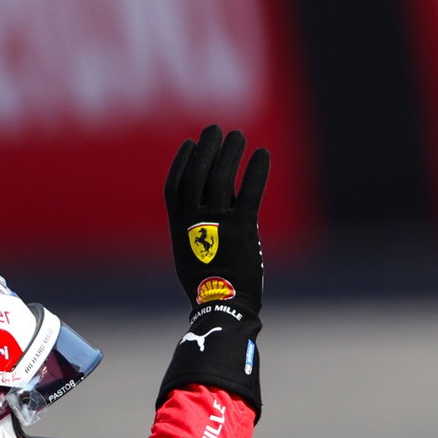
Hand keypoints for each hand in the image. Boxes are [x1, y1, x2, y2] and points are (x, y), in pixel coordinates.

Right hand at [157, 125, 267, 415]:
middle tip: (216, 129)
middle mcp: (195, 221)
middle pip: (197, 174)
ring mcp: (218, 223)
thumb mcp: (190, 257)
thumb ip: (197, 231)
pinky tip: (262, 153)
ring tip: (238, 135)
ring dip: (229, 152)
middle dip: (205, 149)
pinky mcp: (242, 228)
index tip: (191, 143)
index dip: (182, 162)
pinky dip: (256, 170)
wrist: (224, 308)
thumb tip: (210, 210)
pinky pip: (249, 191)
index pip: (175, 185)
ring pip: (220, 177)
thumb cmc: (209, 288)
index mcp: (179, 228)